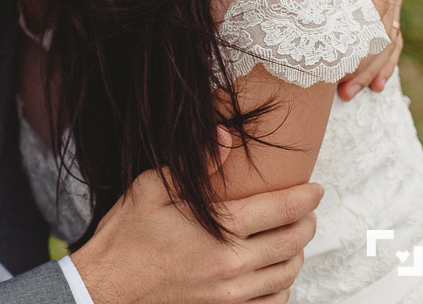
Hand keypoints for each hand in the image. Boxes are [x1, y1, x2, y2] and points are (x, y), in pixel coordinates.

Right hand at [71, 165, 322, 303]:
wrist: (107, 286)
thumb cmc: (126, 234)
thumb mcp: (151, 188)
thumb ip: (194, 164)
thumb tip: (225, 135)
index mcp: (220, 228)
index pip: (281, 210)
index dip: (305, 198)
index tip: (316, 189)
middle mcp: (233, 263)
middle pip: (292, 243)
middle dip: (306, 223)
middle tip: (307, 211)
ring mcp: (231, 293)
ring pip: (287, 274)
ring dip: (297, 253)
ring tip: (294, 237)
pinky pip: (272, 302)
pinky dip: (283, 286)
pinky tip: (276, 273)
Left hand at [303, 0, 403, 99]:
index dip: (367, 27)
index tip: (352, 54)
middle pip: (384, 24)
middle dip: (368, 58)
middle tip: (346, 86)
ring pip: (388, 35)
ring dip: (374, 66)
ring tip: (354, 93)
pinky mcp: (378, 2)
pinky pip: (387, 34)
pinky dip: (382, 59)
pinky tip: (375, 84)